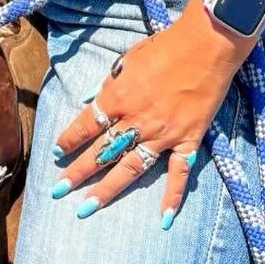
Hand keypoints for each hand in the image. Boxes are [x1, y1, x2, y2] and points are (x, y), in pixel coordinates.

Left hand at [51, 2, 249, 223]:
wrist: (207, 44)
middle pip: (102, 151)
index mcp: (119, 96)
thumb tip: (96, 102)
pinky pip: (179, 173)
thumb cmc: (167, 46)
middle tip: (57, 190)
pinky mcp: (188, 140)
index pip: (87, 124)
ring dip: (107, 190)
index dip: (70, 139)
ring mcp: (164, 134)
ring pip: (130, 168)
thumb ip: (112, 83)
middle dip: (77, 172)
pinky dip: (173, 196)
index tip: (57, 151)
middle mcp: (137, 120)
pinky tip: (164, 219)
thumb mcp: (129, 58)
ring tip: (86, 208)